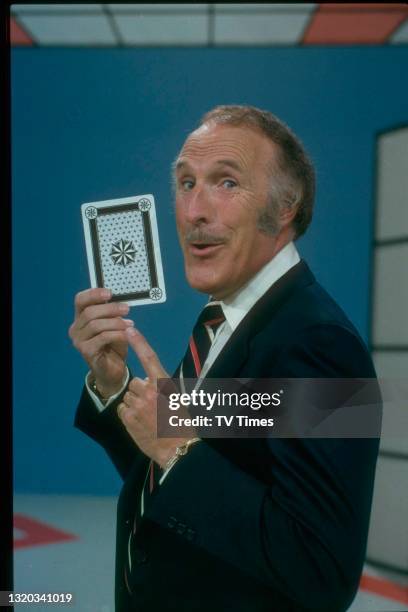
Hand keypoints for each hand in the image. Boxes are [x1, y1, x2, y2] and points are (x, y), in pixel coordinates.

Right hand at [68, 288, 133, 396]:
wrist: (113, 370)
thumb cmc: (113, 345)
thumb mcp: (114, 325)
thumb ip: (113, 313)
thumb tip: (122, 302)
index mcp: (80, 318)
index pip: (80, 300)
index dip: (93, 294)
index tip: (109, 292)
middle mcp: (76, 328)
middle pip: (89, 312)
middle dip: (110, 308)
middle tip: (126, 309)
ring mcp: (79, 341)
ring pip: (95, 325)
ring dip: (115, 322)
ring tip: (130, 324)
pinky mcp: (86, 352)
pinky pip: (102, 338)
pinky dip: (117, 334)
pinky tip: (127, 334)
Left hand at [117, 327, 189, 467]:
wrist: (178, 448)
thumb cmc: (181, 423)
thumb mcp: (177, 399)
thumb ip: (161, 388)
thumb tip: (148, 382)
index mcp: (164, 384)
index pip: (149, 358)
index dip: (139, 342)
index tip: (130, 329)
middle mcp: (148, 391)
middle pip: (135, 383)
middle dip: (140, 392)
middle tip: (153, 406)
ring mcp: (136, 404)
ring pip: (128, 396)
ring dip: (134, 403)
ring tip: (148, 417)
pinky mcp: (127, 417)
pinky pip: (122, 409)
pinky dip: (128, 414)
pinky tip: (140, 423)